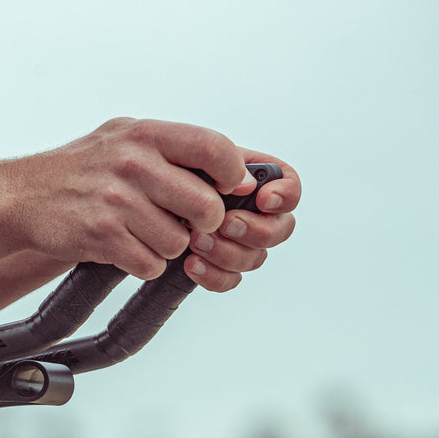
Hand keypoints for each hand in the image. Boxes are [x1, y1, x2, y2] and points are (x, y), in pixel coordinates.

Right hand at [4, 118, 255, 279]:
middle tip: (185, 222)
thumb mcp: (125, 137)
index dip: (232, 175)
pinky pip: (150, 265)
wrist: (22, 195)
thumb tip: (239, 169)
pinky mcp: (101, 236)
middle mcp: (131, 163)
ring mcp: (115, 201)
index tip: (227, 189)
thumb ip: (175, 147)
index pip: (214, 148)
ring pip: (179, 243)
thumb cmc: (82, 168)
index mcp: (144, 134)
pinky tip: (125, 245)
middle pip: (206, 207)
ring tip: (143, 231)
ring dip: (167, 246)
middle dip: (203, 225)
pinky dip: (143, 263)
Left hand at [185, 148, 299, 289]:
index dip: (285, 196)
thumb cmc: (176, 172)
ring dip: (226, 252)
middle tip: (226, 224)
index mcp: (258, 181)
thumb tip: (243, 180)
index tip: (263, 199)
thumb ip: (224, 163)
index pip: (290, 189)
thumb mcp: (197, 157)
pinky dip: (212, 275)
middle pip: (279, 230)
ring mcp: (242, 244)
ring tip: (196, 240)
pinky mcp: (222, 268)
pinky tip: (191, 263)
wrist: (148, 199)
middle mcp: (257, 215)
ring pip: (253, 259)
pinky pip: (230, 281)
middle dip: (254, 230)